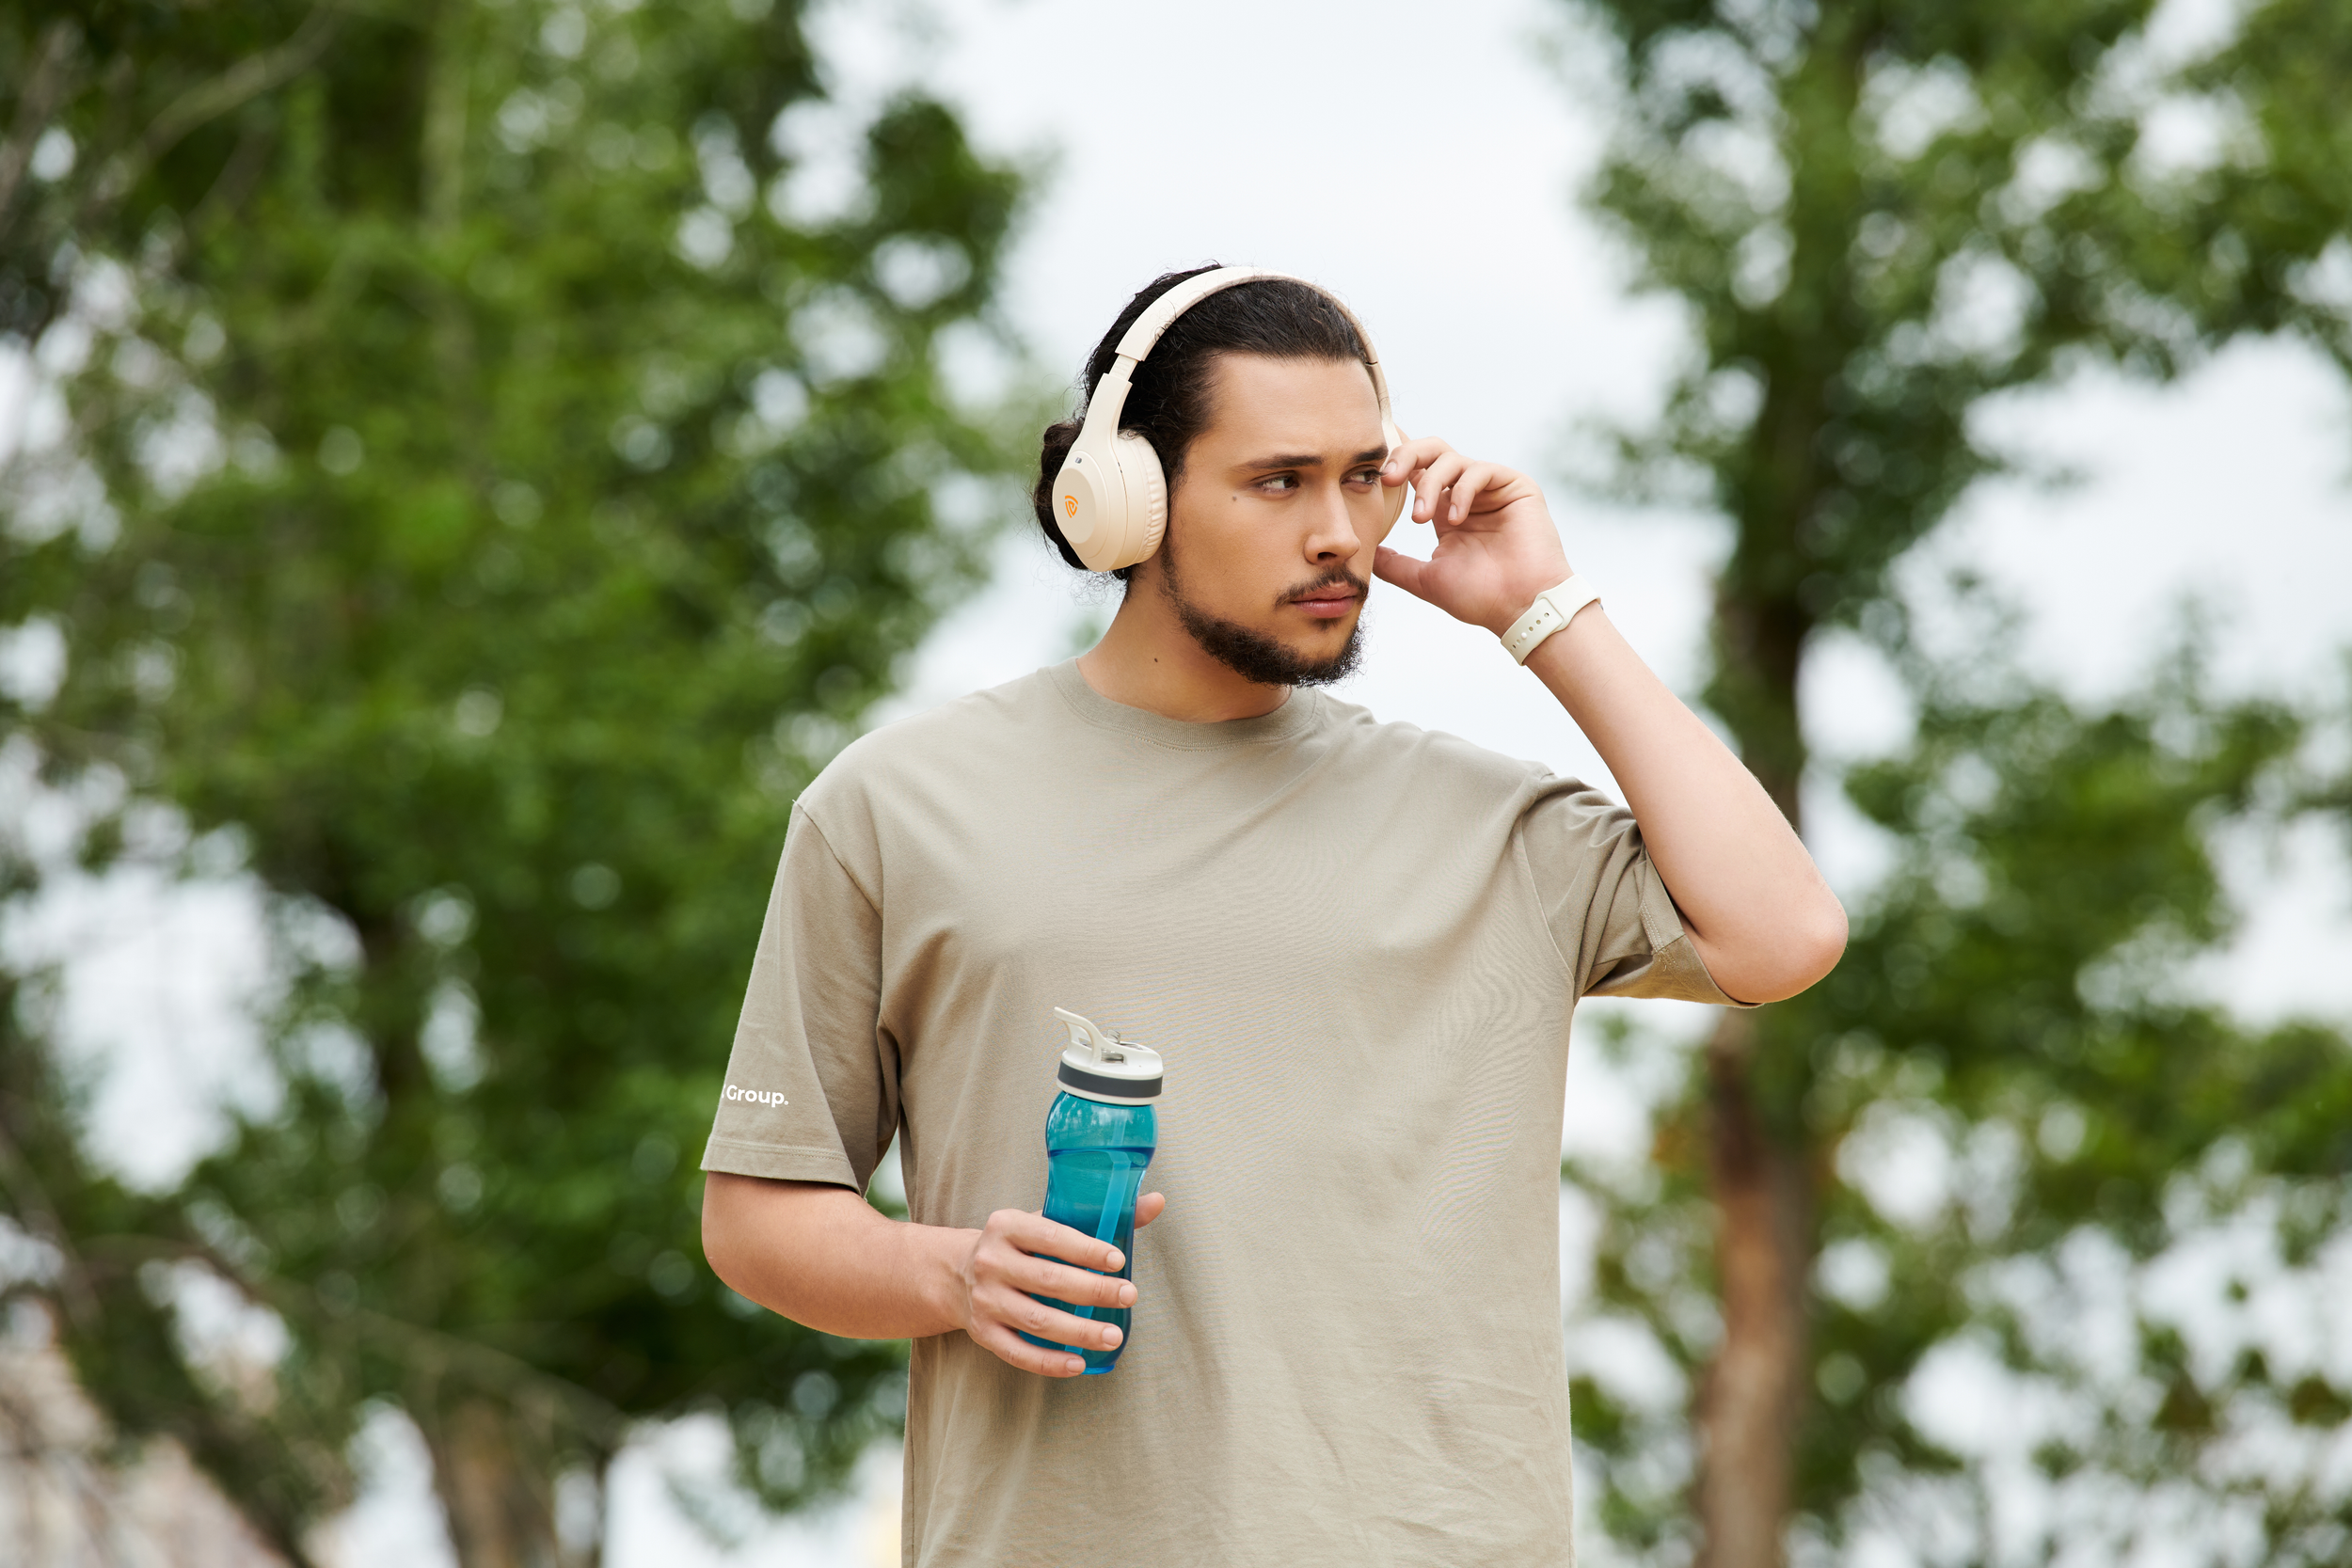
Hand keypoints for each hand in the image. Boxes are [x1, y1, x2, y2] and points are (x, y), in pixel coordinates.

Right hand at [950, 1192, 1165, 1376]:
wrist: (958, 1273)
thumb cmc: (1019, 1247)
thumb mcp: (1046, 1222)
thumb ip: (1099, 1215)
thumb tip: (1157, 1202)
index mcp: (1007, 1225)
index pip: (1051, 1237)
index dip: (1086, 1250)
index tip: (1119, 1261)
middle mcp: (990, 1261)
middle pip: (1048, 1280)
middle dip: (1093, 1291)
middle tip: (1130, 1295)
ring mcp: (984, 1300)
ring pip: (1037, 1320)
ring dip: (1079, 1331)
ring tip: (1114, 1335)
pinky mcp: (983, 1333)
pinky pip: (1019, 1353)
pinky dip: (1050, 1362)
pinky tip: (1079, 1363)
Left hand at [1372, 437, 1572, 635]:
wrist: (1520, 608)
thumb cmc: (1480, 597)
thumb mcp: (1426, 579)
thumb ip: (1394, 564)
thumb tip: (1365, 553)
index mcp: (1446, 511)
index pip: (1417, 472)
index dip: (1394, 464)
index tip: (1372, 477)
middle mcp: (1467, 494)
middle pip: (1431, 451)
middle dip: (1404, 456)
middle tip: (1388, 479)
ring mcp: (1491, 489)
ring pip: (1450, 458)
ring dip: (1428, 485)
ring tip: (1421, 519)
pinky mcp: (1515, 486)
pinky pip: (1480, 470)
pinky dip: (1461, 491)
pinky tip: (1456, 519)